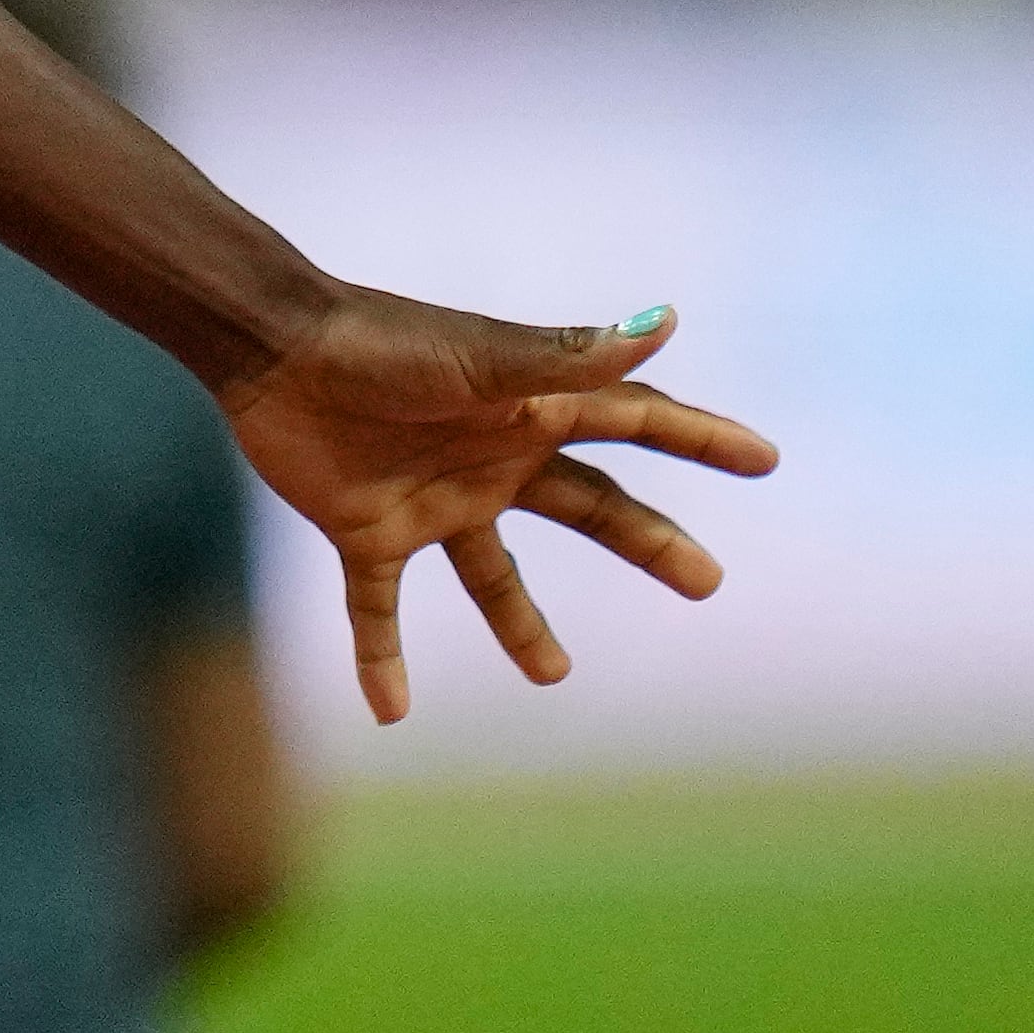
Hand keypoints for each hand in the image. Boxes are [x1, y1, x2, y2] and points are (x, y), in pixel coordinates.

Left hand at [218, 288, 778, 723]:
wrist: (270, 349)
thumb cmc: (378, 341)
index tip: (763, 458)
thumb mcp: (480, 357)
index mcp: (529, 409)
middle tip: (707, 581)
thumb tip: (666, 320)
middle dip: (648, 542)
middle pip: (590, 509)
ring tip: (553, 676)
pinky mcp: (366, 531)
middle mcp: (491, 459)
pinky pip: (380, 609)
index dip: (699, 439)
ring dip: (521, 627)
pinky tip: (391, 712)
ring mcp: (432, 500)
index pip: (636, 424)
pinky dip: (382, 659)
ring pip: (491, 577)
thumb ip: (569, 357)